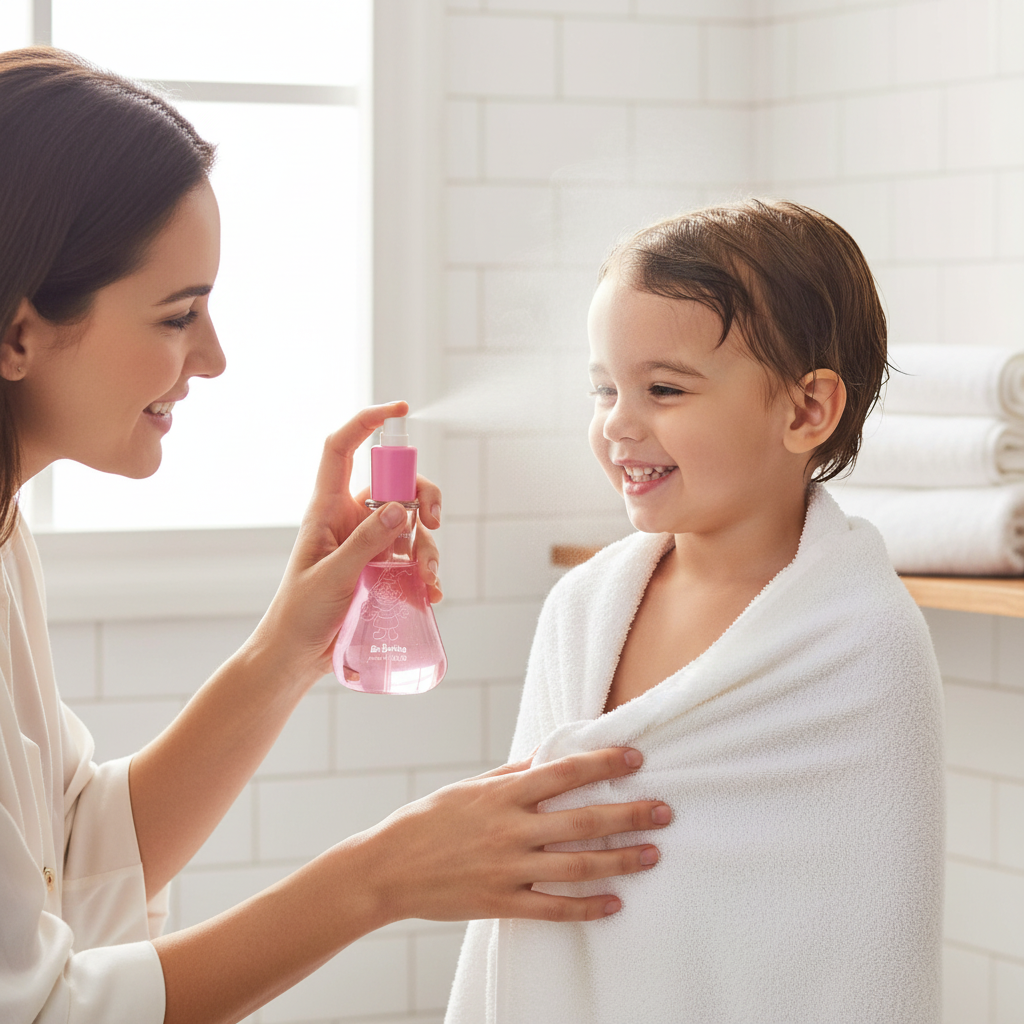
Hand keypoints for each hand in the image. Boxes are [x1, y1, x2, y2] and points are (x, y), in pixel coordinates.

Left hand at [255, 401, 442, 683]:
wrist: (296, 657)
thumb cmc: (299, 614)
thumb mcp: (332, 577)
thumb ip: (365, 543)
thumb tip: (402, 508)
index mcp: (326, 510)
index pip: (343, 450)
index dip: (367, 423)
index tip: (399, 411)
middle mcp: (350, 520)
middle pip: (396, 484)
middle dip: (424, 496)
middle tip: (435, 521)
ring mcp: (369, 545)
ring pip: (413, 524)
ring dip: (429, 546)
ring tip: (426, 579)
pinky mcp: (382, 571)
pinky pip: (415, 558)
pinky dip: (427, 573)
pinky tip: (428, 594)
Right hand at [349, 747, 671, 924]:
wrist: (387, 869)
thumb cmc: (429, 821)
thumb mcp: (470, 787)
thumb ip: (513, 773)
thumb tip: (550, 754)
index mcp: (503, 794)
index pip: (564, 772)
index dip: (603, 763)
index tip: (636, 758)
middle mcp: (510, 829)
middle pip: (583, 820)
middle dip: (629, 815)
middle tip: (665, 811)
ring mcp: (507, 869)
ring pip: (576, 866)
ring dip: (620, 860)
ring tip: (652, 855)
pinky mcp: (500, 903)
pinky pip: (553, 909)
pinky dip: (587, 908)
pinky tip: (614, 903)